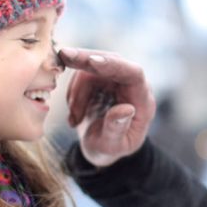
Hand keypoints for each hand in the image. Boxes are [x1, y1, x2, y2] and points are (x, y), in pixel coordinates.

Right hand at [59, 47, 155, 166]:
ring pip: (92, 69)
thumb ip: (117, 128)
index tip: (92, 61)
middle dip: (86, 59)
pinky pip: (83, 75)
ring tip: (74, 120)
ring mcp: (117, 81)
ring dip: (76, 93)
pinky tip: (74, 117)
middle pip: (111, 60)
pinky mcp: (102, 80)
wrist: (102, 149)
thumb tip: (126, 108)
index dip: (113, 65)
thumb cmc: (111, 150)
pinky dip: (73, 95)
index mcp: (143, 100)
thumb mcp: (113, 146)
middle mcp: (132, 86)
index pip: (133, 74)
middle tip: (63, 56)